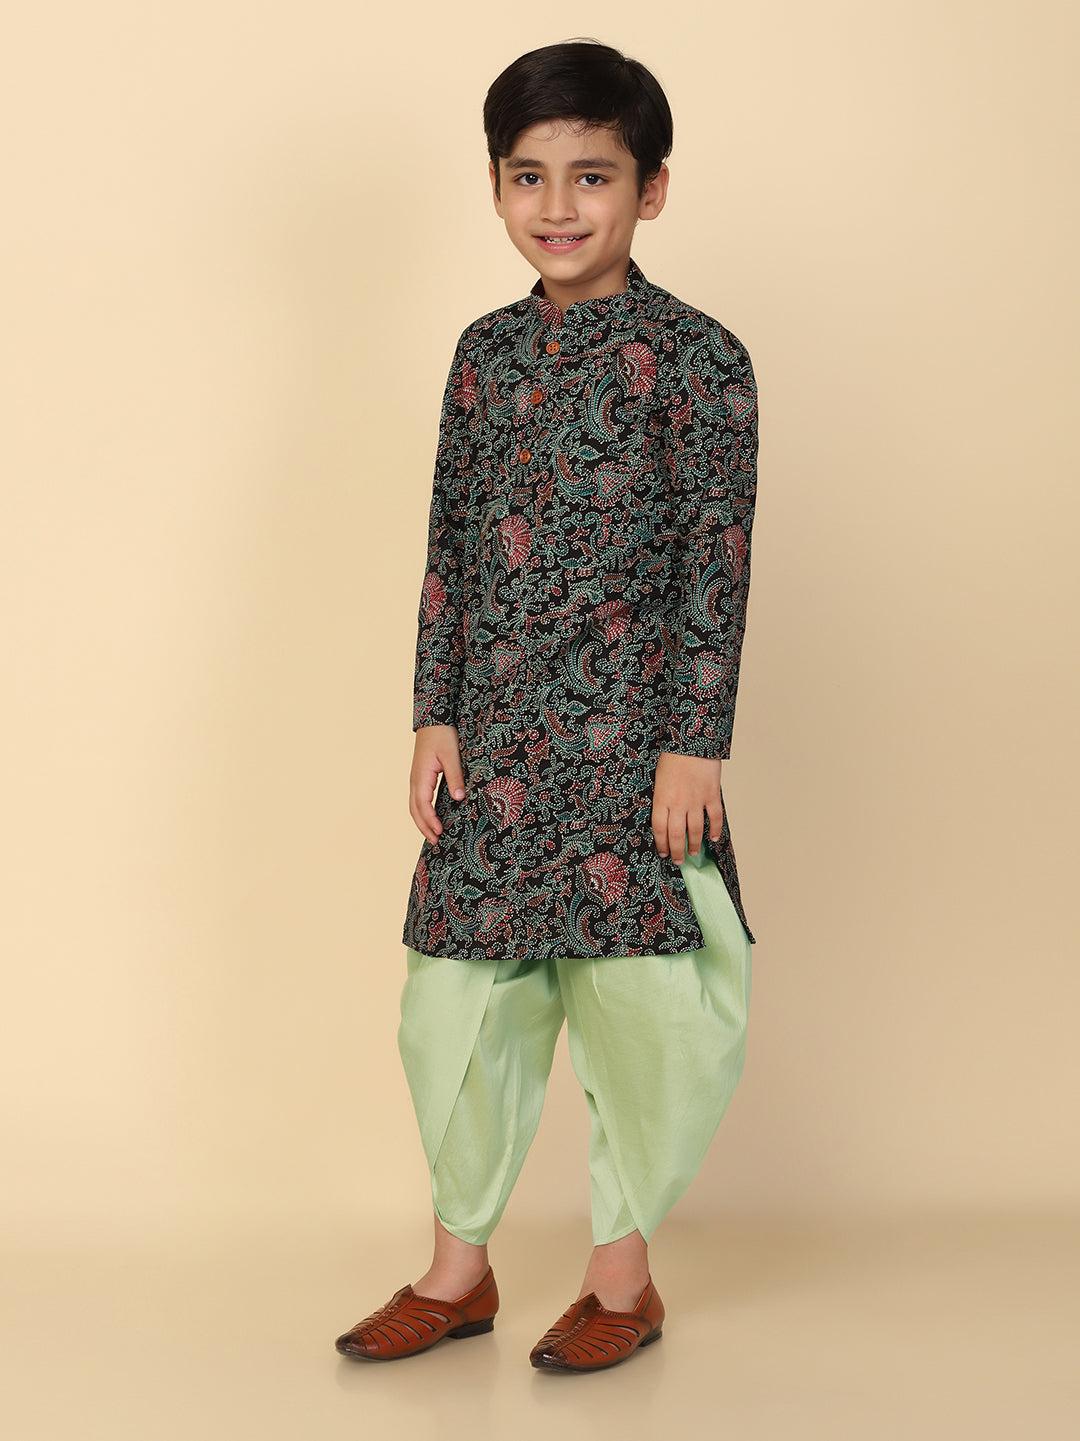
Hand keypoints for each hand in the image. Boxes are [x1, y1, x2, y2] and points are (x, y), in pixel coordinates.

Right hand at [410, 725, 466, 845]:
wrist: (433, 720)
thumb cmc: (442, 735)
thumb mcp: (452, 756)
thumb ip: (455, 777)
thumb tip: (459, 798)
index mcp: (421, 777)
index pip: (423, 805)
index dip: (430, 821)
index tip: (440, 833)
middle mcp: (415, 780)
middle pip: (414, 810)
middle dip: (424, 828)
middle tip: (436, 842)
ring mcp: (416, 779)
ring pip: (414, 806)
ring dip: (422, 822)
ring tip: (434, 835)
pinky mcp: (420, 777)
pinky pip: (418, 799)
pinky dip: (423, 812)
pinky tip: (433, 817)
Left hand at [652, 751, 722, 863]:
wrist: (692, 740)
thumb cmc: (672, 756)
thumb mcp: (658, 778)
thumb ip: (661, 798)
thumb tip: (664, 816)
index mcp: (662, 798)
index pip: (659, 829)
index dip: (661, 844)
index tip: (663, 852)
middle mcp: (678, 803)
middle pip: (676, 835)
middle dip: (677, 851)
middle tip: (678, 860)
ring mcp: (696, 800)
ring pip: (695, 830)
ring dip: (694, 844)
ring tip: (693, 852)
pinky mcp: (712, 795)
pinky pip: (715, 818)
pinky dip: (715, 830)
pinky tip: (714, 838)